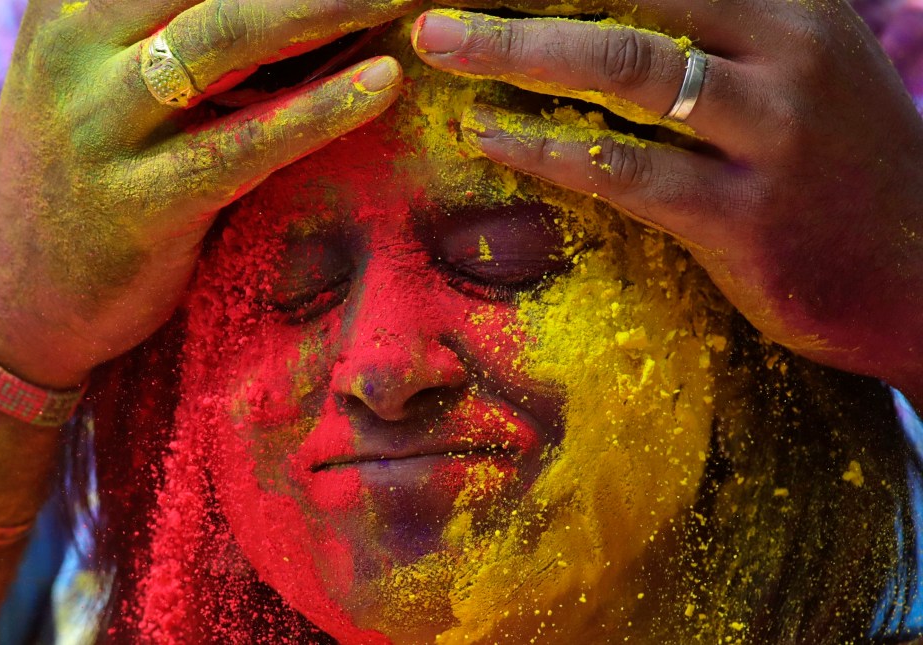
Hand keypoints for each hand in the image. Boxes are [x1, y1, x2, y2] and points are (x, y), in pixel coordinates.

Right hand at [0, 0, 420, 387]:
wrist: (6, 295)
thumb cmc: (85, 181)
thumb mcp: (112, 85)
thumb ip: (184, 39)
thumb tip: (303, 16)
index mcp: (76, 4)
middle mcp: (78, 45)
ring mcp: (100, 124)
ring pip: (225, 36)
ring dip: (330, 6)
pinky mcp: (137, 204)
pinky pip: (240, 145)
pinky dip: (318, 110)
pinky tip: (383, 84)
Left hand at [412, 1, 922, 398]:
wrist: (920, 271)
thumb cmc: (837, 170)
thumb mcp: (798, 69)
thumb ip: (723, 28)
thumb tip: (617, 14)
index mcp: (790, 1)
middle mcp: (787, 46)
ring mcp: (771, 130)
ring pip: (621, 67)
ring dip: (513, 49)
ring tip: (440, 43)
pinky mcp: (745, 215)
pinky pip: (624, 169)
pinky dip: (545, 145)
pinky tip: (488, 132)